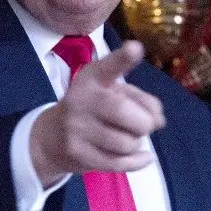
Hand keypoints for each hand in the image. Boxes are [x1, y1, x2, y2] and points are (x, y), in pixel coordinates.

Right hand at [30, 40, 165, 186]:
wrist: (52, 137)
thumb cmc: (93, 109)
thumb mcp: (113, 93)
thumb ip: (141, 99)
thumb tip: (158, 120)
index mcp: (92, 77)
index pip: (109, 67)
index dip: (123, 58)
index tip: (135, 48)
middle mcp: (81, 99)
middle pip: (124, 112)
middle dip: (145, 123)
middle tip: (144, 125)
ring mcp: (76, 127)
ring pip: (126, 143)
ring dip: (136, 143)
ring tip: (128, 138)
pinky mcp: (78, 153)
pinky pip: (119, 163)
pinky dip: (138, 162)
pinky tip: (143, 157)